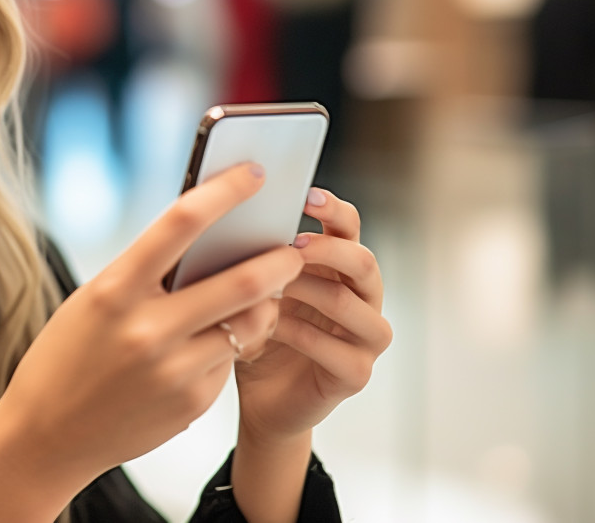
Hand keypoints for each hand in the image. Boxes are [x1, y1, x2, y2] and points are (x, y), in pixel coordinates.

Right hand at [0, 163, 304, 487]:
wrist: (46, 434)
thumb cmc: (68, 354)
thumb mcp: (95, 300)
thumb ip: (147, 273)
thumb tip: (210, 239)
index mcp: (114, 289)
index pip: (181, 223)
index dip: (225, 192)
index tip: (254, 174)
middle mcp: (147, 328)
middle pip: (240, 281)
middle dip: (278, 261)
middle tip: (294, 250)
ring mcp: (173, 370)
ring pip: (248, 324)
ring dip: (267, 304)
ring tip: (268, 294)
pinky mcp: (192, 403)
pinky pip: (229, 360)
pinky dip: (232, 343)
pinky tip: (217, 342)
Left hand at [234, 187, 392, 443]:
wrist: (258, 399)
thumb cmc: (253, 332)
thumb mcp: (249, 288)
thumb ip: (252, 256)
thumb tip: (228, 214)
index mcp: (338, 267)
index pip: (349, 227)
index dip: (332, 209)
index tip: (305, 194)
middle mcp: (362, 297)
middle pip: (362, 262)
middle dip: (327, 250)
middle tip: (291, 246)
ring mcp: (366, 338)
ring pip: (351, 304)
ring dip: (309, 292)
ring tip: (272, 287)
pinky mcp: (357, 374)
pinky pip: (337, 350)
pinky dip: (301, 336)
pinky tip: (270, 328)